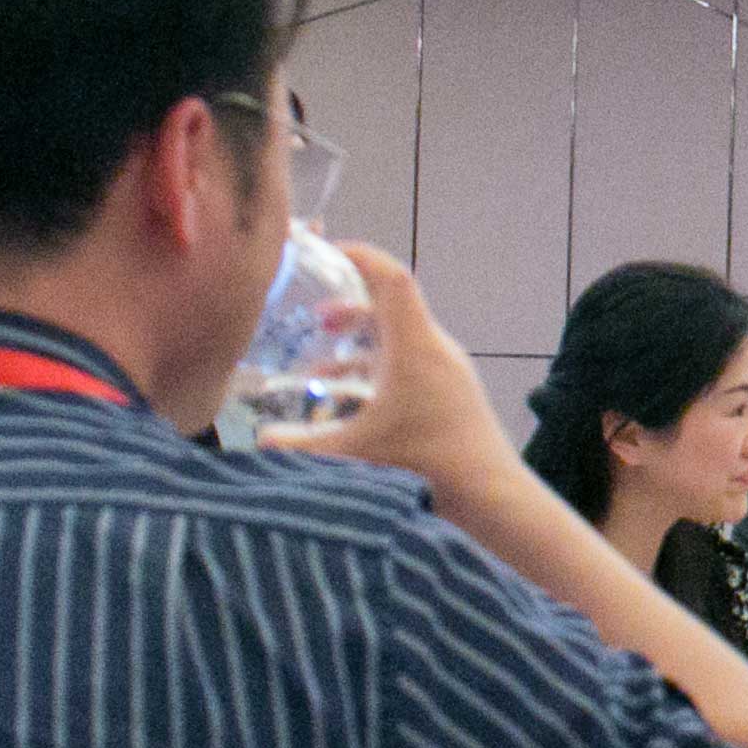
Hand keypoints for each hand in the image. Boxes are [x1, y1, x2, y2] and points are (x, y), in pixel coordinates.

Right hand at [272, 241, 523, 503]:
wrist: (491, 495)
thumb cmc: (424, 465)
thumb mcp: (353, 454)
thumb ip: (300, 446)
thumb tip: (256, 441)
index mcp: (414, 345)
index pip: (392, 278)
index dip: (360, 257)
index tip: (328, 253)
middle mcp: (435, 348)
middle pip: (392, 306)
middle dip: (350, 305)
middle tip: (315, 315)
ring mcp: (449, 369)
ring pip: (400, 338)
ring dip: (363, 342)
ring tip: (324, 360)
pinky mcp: (454, 392)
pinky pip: (412, 363)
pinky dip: (380, 367)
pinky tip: (352, 397)